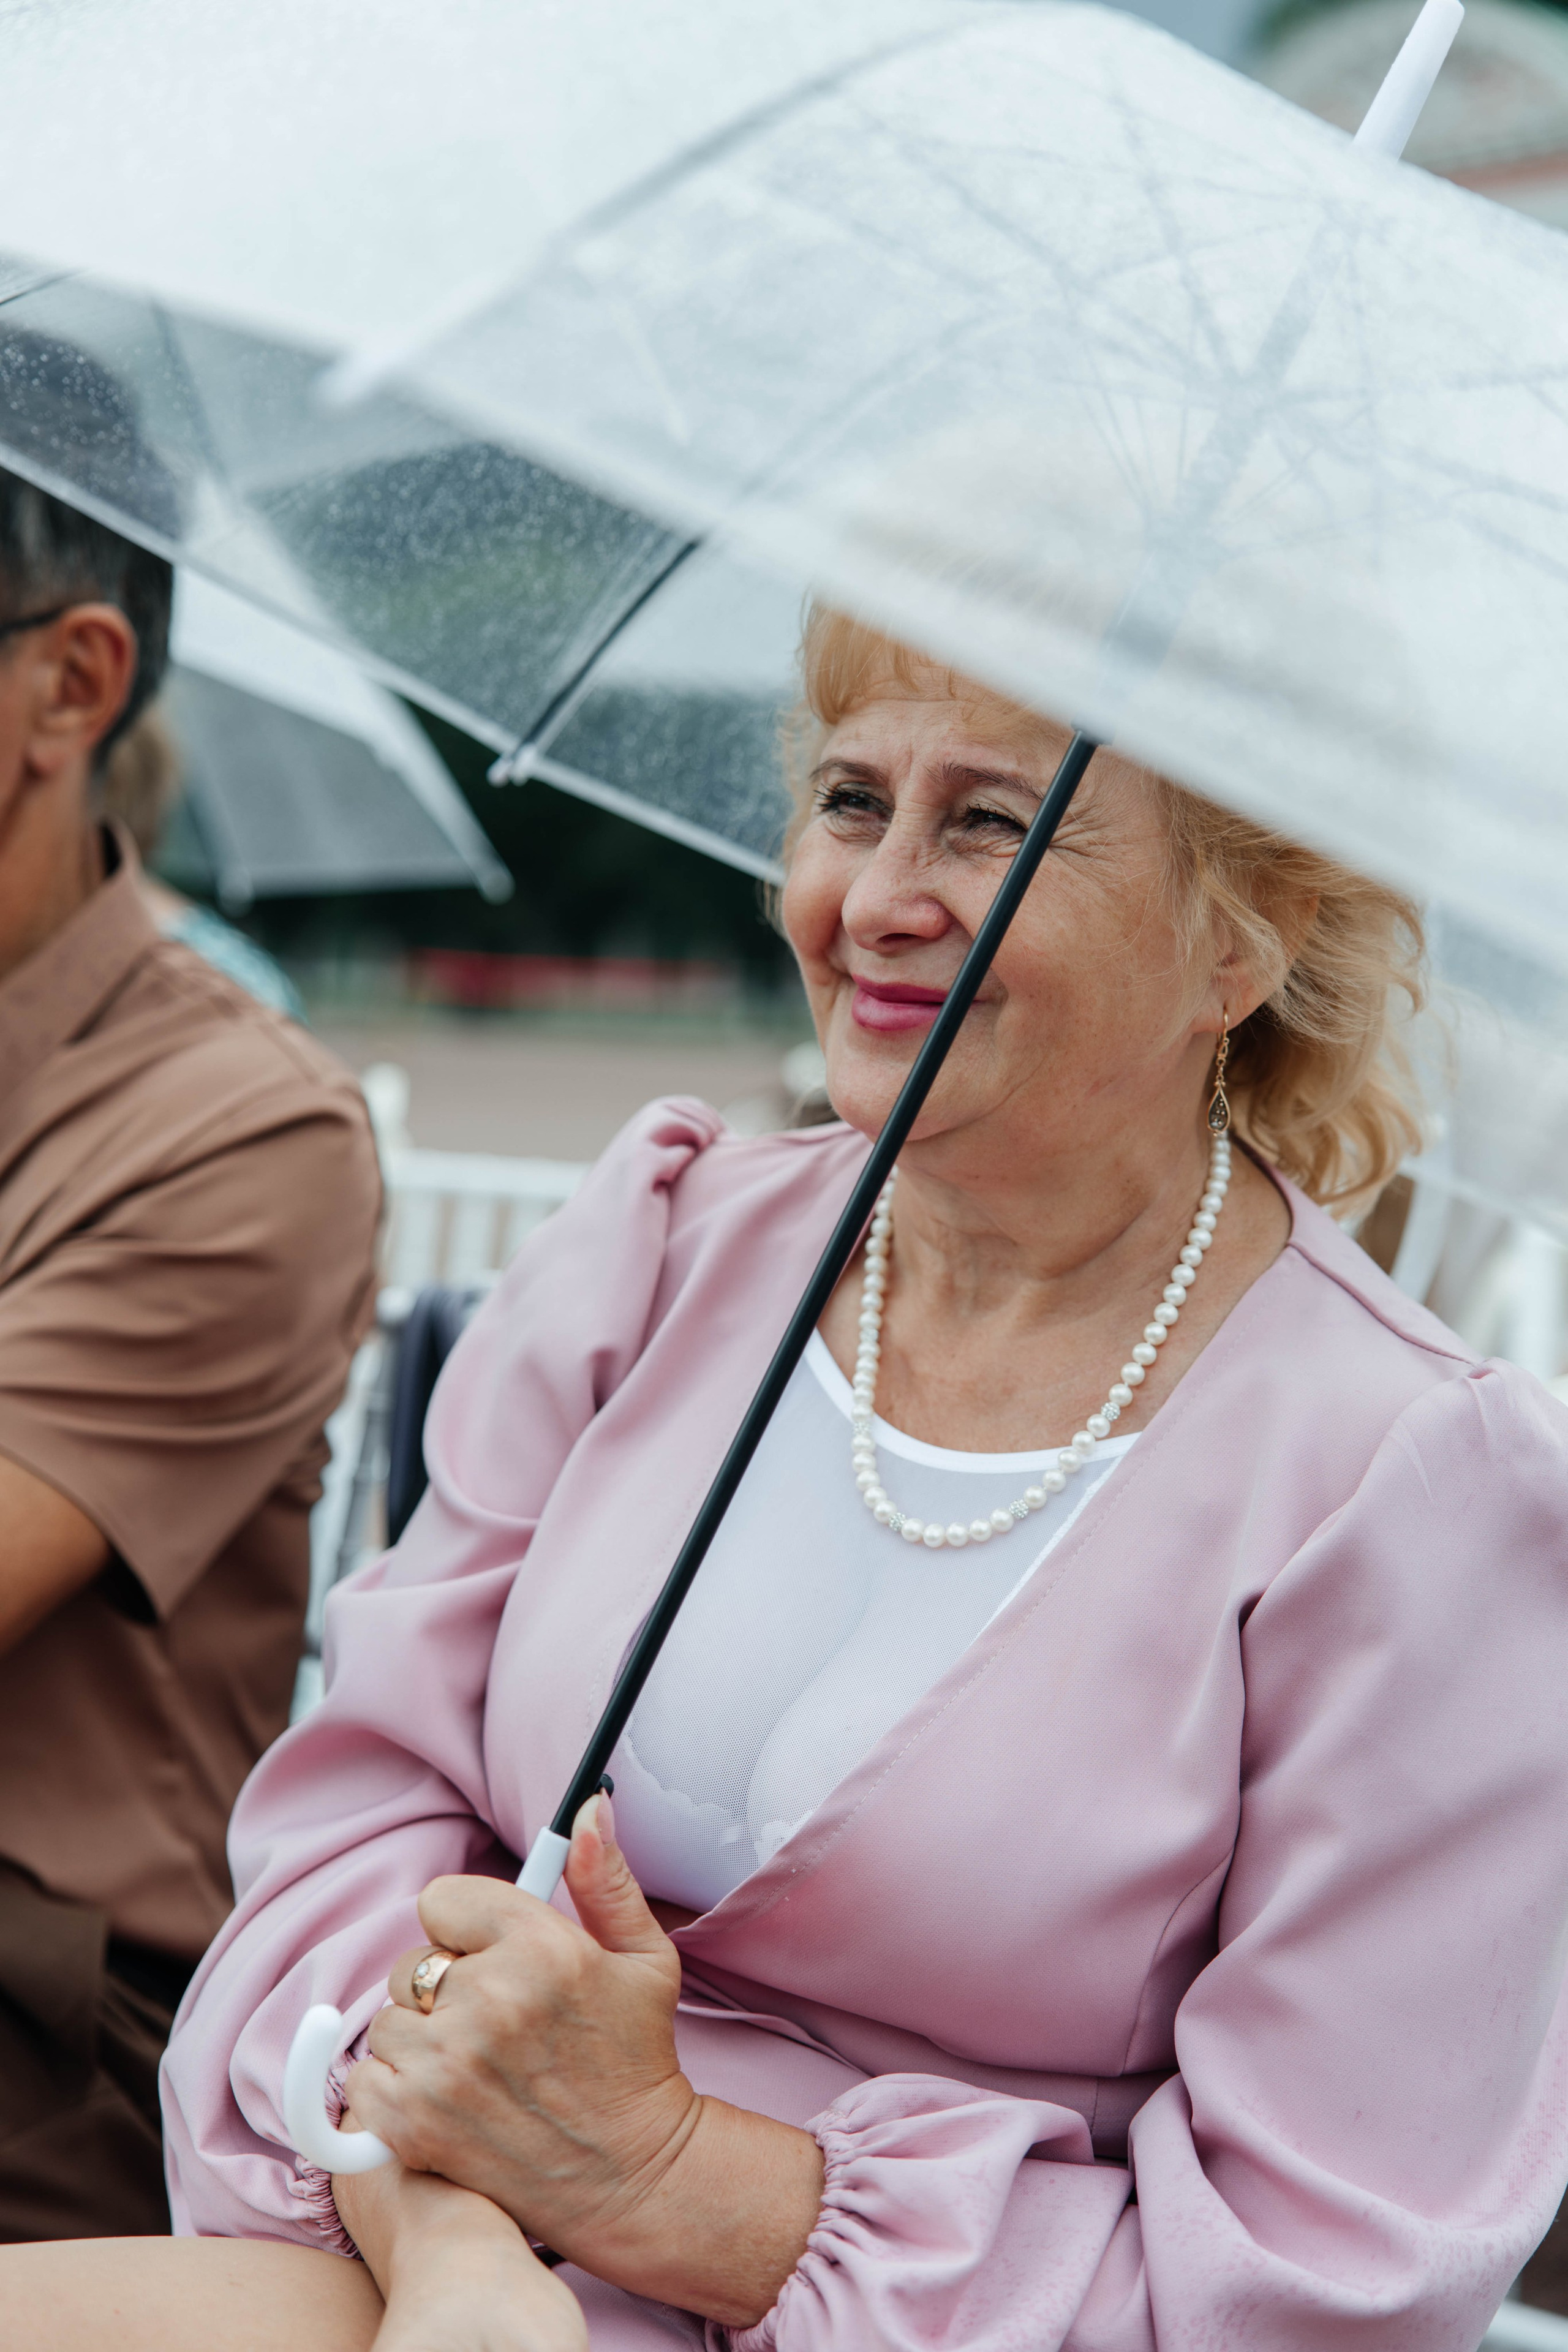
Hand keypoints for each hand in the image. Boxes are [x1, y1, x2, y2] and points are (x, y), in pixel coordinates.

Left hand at [346, 1795, 823, 2325]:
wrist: (632, 2175)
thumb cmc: (635, 2059)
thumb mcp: (643, 1957)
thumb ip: (603, 1876)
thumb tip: (587, 1807)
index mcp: (539, 1946)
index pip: (442, 1900)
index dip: (466, 1931)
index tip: (494, 1961)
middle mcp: (487, 1999)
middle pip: (413, 1963)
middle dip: (443, 1989)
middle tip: (495, 2027)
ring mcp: (446, 2065)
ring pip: (390, 2022)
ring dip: (421, 2043)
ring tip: (477, 2069)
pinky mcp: (414, 2123)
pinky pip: (363, 2082)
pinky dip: (392, 2094)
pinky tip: (444, 2102)